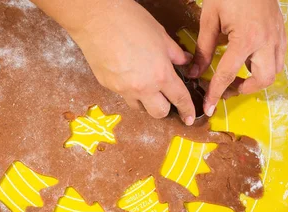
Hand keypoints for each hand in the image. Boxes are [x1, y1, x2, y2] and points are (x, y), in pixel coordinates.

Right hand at [69, 0, 195, 124]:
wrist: (97, 18)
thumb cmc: (130, 21)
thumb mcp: (161, 35)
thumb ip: (175, 53)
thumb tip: (184, 61)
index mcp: (160, 74)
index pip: (179, 99)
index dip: (187, 110)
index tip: (189, 117)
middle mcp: (143, 87)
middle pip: (159, 113)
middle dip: (165, 108)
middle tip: (165, 97)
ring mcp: (123, 89)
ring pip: (139, 107)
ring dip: (145, 101)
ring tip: (144, 84)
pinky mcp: (108, 86)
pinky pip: (122, 94)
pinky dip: (128, 89)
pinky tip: (127, 73)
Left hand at [188, 0, 286, 115]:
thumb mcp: (210, 19)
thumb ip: (203, 49)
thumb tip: (195, 73)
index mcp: (246, 38)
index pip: (229, 74)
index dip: (216, 93)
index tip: (208, 107)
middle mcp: (267, 41)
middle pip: (263, 80)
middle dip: (245, 88)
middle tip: (227, 88)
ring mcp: (277, 36)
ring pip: (274, 71)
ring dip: (257, 79)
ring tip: (239, 76)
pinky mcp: (281, 31)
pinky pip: (279, 58)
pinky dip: (266, 66)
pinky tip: (251, 61)